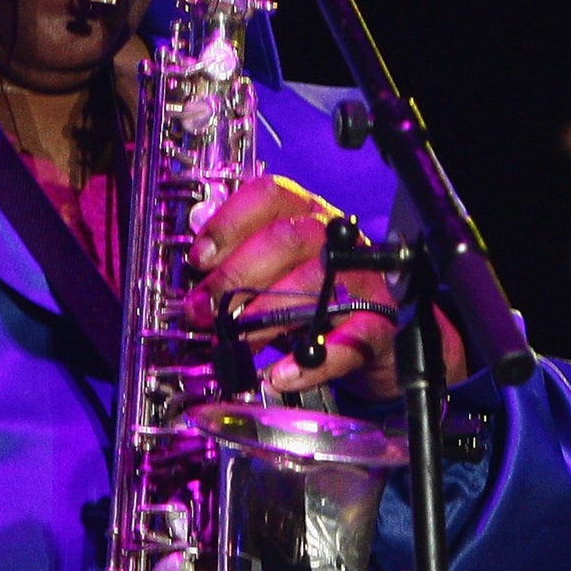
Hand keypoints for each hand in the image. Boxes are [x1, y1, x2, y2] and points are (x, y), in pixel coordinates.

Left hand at [186, 175, 461, 399]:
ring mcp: (361, 279)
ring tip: (237, 344)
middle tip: (203, 312)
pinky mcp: (378, 324)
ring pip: (316, 283)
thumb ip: (235, 268)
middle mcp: (335, 239)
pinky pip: (350, 338)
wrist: (370, 342)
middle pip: (288, 238)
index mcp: (304, 214)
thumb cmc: (311, 301)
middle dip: (237, 275)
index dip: (229, 223)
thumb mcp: (272, 277)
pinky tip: (282, 374)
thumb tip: (192, 274)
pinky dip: (313, 360)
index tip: (198, 258)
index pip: (269, 197)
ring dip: (267, 315)